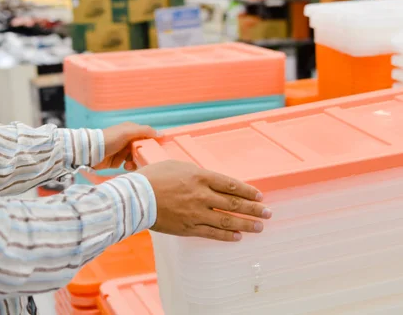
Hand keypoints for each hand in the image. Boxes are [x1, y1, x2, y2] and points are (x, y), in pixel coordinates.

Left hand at [94, 122, 159, 171]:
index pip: (147, 136)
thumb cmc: (110, 138)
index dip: (152, 142)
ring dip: (135, 162)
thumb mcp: (128, 132)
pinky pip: (129, 164)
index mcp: (131, 130)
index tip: (158, 149)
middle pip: (142, 148)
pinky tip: (126, 166)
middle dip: (143, 154)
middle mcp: (128, 140)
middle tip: (143, 159)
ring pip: (136, 158)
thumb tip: (161, 134)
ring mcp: (123, 151)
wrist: (92, 152)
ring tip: (130, 164)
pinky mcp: (118, 161)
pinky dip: (129, 166)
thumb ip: (145, 131)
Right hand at [138, 160, 271, 241]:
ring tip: (259, 227)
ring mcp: (195, 213)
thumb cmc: (152, 177)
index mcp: (200, 176)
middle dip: (253, 209)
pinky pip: (211, 233)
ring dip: (245, 224)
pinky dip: (226, 236)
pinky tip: (237, 237)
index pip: (231, 184)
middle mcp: (201, 195)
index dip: (247, 191)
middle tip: (268, 213)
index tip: (259, 195)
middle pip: (233, 203)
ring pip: (226, 220)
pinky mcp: (187, 227)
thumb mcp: (176, 165)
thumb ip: (195, 173)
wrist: (134, 197)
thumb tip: (207, 178)